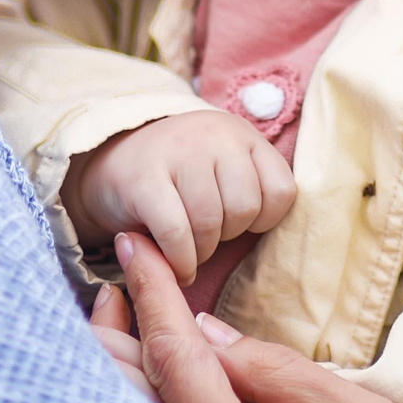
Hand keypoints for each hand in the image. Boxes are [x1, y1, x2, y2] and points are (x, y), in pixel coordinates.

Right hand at [68, 111, 297, 282]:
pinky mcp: (144, 178)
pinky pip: (176, 233)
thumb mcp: (225, 167)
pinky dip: (179, 261)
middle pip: (245, 210)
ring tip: (188, 250)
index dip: (263, 220)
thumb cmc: (181, 177)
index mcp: (243, 135)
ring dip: (200, 253)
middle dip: (227, 236)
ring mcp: (178, 153)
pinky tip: (175, 266)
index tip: (237, 223)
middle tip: (206, 237)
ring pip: (211, 224)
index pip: (282, 191)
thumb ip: (255, 188)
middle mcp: (215, 136)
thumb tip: (290, 242)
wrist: (113, 158)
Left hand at [117, 235, 402, 402]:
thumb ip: (280, 377)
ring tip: (118, 303)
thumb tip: (206, 331)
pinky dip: (137, 377)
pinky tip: (145, 353)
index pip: (176, 357)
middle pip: (131, 385)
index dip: (152, 294)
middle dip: (114, 324)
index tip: (137, 244)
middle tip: (120, 266)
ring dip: (118, 351)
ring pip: (130, 402)